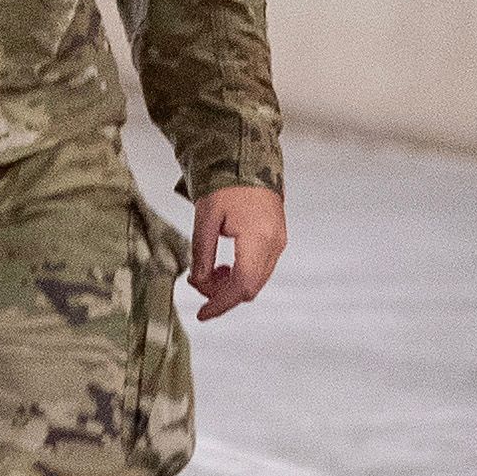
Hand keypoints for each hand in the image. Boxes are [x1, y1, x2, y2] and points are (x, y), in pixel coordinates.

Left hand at [187, 183, 289, 319]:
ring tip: (208, 271)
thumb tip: (198, 281)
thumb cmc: (225, 185)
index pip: (241, 285)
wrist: (248, 160)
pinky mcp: (277, 238)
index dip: (220, 303)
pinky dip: (241, 273)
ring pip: (256, 280)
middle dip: (222, 294)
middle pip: (250, 287)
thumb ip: (202, 252)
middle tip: (197, 283)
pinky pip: (260, 268)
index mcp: (257, 238)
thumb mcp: (206, 218)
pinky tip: (224, 265)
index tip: (202, 315)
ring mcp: (279, 241)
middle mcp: (274, 244)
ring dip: (231, 284)